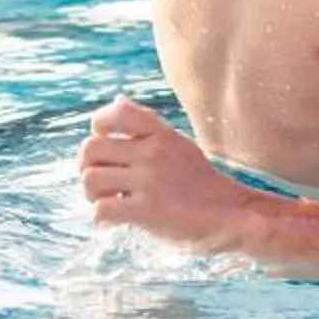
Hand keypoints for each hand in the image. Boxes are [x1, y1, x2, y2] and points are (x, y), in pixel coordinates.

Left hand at [78, 96, 254, 253]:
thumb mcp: (177, 144)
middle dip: (87, 167)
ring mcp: (149, 180)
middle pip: (90, 148)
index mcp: (161, 134)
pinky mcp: (148, 210)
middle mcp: (153, 152)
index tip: (106, 144)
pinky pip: (102, 209)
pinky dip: (101, 217)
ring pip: (90, 179)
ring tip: (107, 202)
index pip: (116, 113)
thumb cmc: (200, 182)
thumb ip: (146, 125)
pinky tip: (114, 221)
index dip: (99, 127)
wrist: (231, 216)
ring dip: (92, 194)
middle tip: (100, 182)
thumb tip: (117, 98)